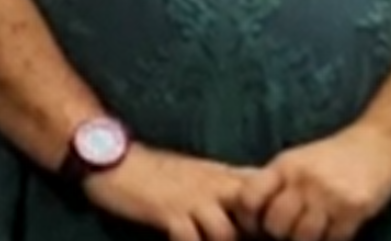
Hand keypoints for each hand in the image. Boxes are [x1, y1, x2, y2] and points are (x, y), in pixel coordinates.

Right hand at [82, 144, 254, 240]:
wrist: (116, 158)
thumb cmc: (161, 173)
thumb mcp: (205, 175)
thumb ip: (230, 189)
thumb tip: (257, 214)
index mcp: (229, 176)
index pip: (269, 193)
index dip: (273, 215)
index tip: (270, 230)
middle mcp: (217, 185)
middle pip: (256, 214)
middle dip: (256, 233)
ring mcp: (193, 198)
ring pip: (227, 233)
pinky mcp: (167, 211)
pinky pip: (188, 238)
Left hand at [235, 123, 390, 240]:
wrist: (382, 141)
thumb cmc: (335, 157)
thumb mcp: (299, 161)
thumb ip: (275, 185)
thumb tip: (250, 222)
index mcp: (286, 166)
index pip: (249, 200)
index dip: (250, 219)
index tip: (261, 224)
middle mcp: (305, 179)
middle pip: (276, 225)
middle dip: (282, 233)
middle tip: (294, 228)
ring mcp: (330, 194)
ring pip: (303, 237)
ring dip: (308, 238)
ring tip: (317, 228)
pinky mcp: (354, 208)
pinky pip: (333, 239)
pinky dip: (333, 238)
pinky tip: (337, 227)